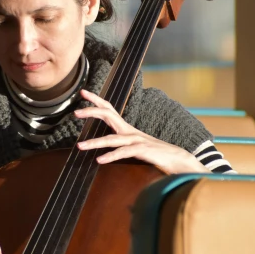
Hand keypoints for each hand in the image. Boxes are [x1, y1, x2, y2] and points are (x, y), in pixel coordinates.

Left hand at [75, 89, 207, 175]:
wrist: (179, 160)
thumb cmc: (156, 155)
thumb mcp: (135, 148)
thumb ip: (121, 145)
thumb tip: (108, 146)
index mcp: (127, 129)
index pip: (109, 110)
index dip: (96, 101)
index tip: (83, 93)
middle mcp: (130, 131)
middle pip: (109, 115)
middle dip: (92, 111)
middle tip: (75, 111)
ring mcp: (137, 140)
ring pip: (112, 138)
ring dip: (94, 142)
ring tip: (79, 146)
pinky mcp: (142, 151)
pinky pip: (124, 152)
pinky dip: (111, 156)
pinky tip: (99, 160)